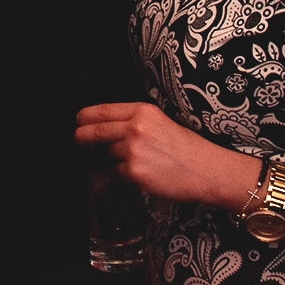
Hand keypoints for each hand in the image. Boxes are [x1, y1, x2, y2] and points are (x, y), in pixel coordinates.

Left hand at [75, 102, 242, 205]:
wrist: (207, 170)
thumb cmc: (189, 148)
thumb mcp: (161, 122)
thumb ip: (134, 121)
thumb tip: (109, 126)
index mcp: (143, 111)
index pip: (104, 110)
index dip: (87, 116)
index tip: (78, 119)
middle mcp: (135, 127)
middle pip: (97, 130)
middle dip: (82, 135)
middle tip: (78, 138)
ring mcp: (133, 150)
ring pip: (110, 153)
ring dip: (118, 158)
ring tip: (144, 161)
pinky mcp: (134, 172)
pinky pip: (118, 173)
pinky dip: (126, 174)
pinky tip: (146, 173)